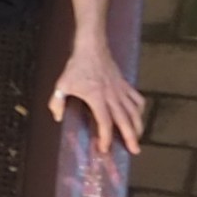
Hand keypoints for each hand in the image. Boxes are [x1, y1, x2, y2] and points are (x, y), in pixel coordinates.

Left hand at [50, 38, 146, 153]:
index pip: (105, 122)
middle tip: (134, 150)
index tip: (103, 148)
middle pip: (125, 121)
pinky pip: (136, 98)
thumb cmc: (77, 66)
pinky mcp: (124, 84)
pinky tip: (138, 115)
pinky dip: (139, 108)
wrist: (92, 46)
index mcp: (97, 98)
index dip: (105, 137)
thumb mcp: (62, 84)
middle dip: (130, 137)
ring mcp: (120, 90)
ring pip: (134, 111)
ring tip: (139, 137)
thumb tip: (57, 117)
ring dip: (138, 126)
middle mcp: (112, 96)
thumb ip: (57, 101)